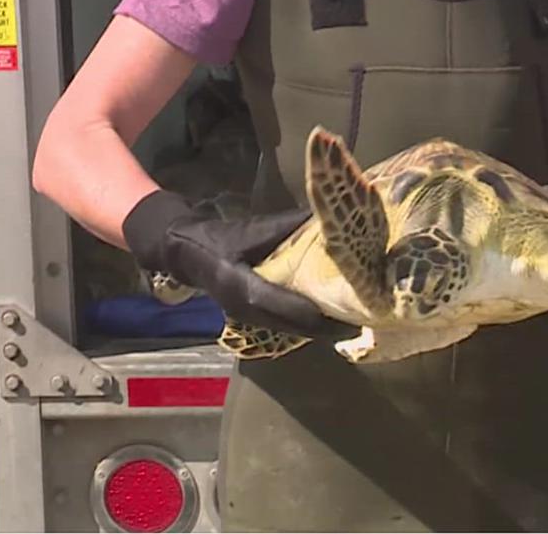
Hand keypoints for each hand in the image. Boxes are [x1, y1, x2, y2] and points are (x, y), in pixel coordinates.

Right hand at [123, 190, 359, 339]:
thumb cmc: (222, 238)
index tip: (352, 317)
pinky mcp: (250, 317)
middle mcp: (248, 309)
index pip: (292, 309)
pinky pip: (283, 325)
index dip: (323, 317)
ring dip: (319, 330)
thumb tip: (327, 217)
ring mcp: (248, 317)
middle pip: (296, 327)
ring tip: (349, 323)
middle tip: (361, 323)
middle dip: (328, 328)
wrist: (186, 251)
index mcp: (246, 288)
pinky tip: (325, 318)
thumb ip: (290, 226)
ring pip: (291, 330)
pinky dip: (305, 324)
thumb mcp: (254, 228)